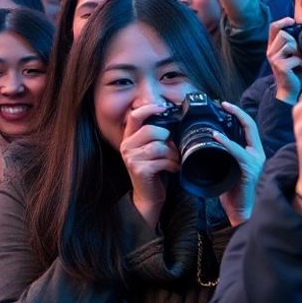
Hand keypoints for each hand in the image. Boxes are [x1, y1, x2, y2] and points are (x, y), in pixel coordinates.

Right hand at [119, 102, 179, 227]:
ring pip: (159, 146)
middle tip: (172, 148)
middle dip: (167, 138)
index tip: (162, 107)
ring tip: (174, 160)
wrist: (147, 195)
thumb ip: (155, 134)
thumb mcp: (151, 149)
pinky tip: (173, 168)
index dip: (148, 109)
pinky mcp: (140, 170)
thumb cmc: (153, 170)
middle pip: (151, 130)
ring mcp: (132, 158)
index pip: (134, 116)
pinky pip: (162, 160)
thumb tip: (171, 119)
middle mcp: (127, 146)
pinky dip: (173, 164)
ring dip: (172, 154)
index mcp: (129, 137)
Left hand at [215, 101, 265, 226]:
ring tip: (219, 114)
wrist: (240, 212)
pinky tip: (216, 137)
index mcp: (252, 153)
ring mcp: (255, 162)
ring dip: (232, 123)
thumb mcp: (226, 169)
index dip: (239, 114)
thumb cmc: (232, 192)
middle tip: (222, 104)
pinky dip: (226, 143)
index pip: (249, 128)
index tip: (225, 105)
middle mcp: (257, 154)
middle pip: (250, 126)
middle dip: (237, 112)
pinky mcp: (249, 170)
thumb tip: (205, 145)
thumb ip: (221, 157)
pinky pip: (238, 153)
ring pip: (245, 136)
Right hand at [267, 17, 301, 103]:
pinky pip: (295, 57)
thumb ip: (295, 43)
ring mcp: (274, 58)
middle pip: (284, 34)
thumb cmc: (294, 72)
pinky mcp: (280, 66)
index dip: (282, 21)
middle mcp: (270, 51)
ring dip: (300, 53)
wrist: (290, 90)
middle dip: (296, 42)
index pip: (273, 28)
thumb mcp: (294, 54)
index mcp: (273, 47)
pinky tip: (301, 69)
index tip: (292, 21)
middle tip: (301, 53)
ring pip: (290, 44)